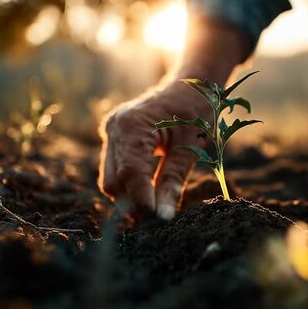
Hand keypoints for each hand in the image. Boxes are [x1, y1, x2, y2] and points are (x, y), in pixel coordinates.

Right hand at [98, 80, 211, 219]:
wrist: (192, 84)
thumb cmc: (197, 111)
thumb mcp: (191, 148)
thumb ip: (173, 182)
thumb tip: (162, 218)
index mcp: (132, 126)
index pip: (131, 174)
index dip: (142, 202)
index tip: (157, 224)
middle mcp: (115, 128)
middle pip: (114, 182)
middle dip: (134, 202)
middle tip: (160, 219)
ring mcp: (111, 132)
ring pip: (111, 179)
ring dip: (131, 196)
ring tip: (158, 206)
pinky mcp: (115, 139)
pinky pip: (115, 170)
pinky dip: (131, 183)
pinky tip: (150, 189)